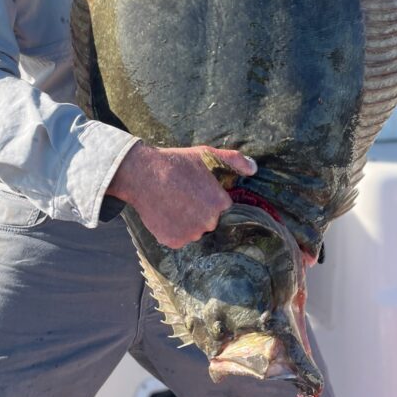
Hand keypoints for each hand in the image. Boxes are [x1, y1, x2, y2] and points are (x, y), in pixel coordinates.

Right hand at [107, 142, 256, 248]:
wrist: (142, 174)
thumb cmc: (175, 162)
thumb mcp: (206, 154)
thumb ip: (234, 160)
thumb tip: (254, 169)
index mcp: (220, 203)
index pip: (220, 206)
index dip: (207, 196)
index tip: (195, 188)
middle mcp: (209, 222)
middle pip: (208, 220)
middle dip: (198, 211)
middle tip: (182, 196)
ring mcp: (191, 234)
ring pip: (193, 231)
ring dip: (186, 222)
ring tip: (171, 203)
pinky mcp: (173, 242)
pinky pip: (177, 238)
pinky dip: (171, 229)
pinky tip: (164, 213)